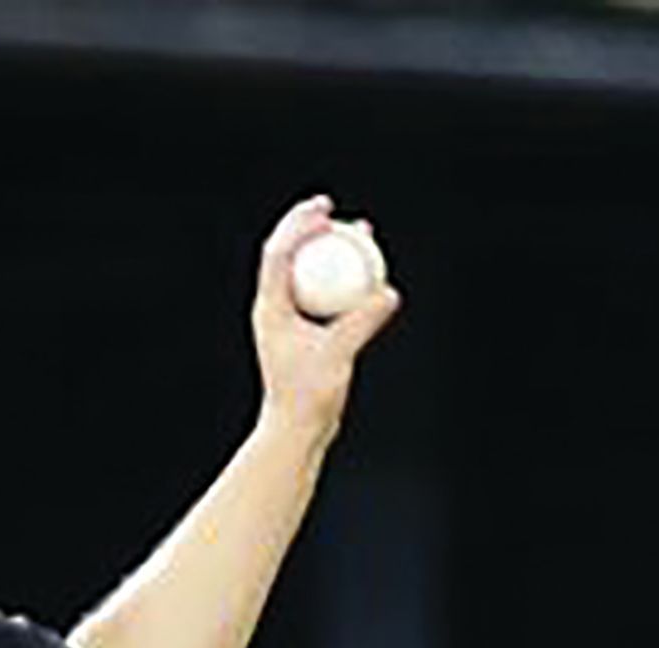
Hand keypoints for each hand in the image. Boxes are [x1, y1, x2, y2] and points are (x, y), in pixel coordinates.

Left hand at [249, 196, 399, 430]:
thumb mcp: (337, 355)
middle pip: (287, 255)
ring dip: (327, 249)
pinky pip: (322, 295)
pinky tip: (367, 275)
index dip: (300, 226)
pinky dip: (341, 280)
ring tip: (356, 232)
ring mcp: (288, 320)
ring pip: (307, 273)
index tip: (325, 211)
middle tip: (331, 207)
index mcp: (270, 309)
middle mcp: (274, 309)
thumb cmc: (308, 398)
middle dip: (307, 226)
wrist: (297, 430)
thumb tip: (388, 291)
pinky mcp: (304, 333)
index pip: (279, 254)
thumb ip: (361, 321)